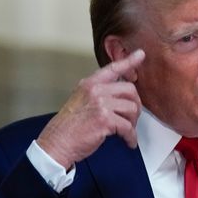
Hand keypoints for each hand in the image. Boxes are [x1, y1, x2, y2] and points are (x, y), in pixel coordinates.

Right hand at [36, 49, 145, 168]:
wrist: (57, 142)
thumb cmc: (68, 126)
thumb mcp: (81, 100)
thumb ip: (98, 94)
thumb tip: (119, 96)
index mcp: (90, 84)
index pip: (113, 68)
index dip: (129, 61)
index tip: (141, 54)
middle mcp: (96, 90)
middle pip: (130, 90)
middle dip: (136, 106)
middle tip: (132, 118)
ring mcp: (101, 104)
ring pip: (131, 108)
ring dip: (133, 122)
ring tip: (127, 131)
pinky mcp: (105, 120)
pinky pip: (128, 127)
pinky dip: (131, 137)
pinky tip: (128, 141)